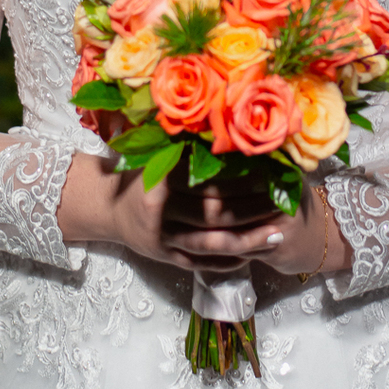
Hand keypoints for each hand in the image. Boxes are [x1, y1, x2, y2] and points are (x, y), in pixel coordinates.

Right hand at [57, 153, 285, 273]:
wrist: (103, 207)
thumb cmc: (137, 172)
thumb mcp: (154, 151)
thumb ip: (185, 144)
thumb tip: (228, 125)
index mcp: (158, 180)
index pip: (208, 181)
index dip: (242, 178)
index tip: (271, 173)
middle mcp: (159, 213)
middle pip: (214, 213)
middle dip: (252, 209)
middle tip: (285, 203)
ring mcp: (162, 239)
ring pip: (212, 243)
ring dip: (248, 240)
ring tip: (278, 233)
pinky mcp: (165, 258)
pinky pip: (202, 263)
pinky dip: (229, 261)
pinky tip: (254, 254)